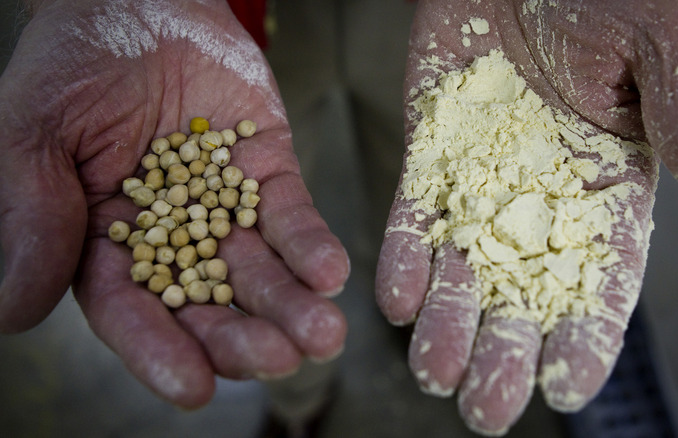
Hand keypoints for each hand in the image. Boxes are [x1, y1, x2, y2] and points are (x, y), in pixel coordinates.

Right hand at [0, 0, 348, 407]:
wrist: (140, 5)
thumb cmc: (74, 66)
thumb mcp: (35, 133)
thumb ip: (33, 214)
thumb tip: (11, 310)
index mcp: (107, 243)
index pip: (130, 309)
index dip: (157, 350)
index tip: (191, 388)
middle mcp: (172, 239)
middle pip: (207, 303)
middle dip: (242, 337)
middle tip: (278, 360)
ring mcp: (226, 209)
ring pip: (260, 270)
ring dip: (291, 305)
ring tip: (322, 334)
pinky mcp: (270, 175)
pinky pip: (292, 216)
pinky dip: (311, 245)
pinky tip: (330, 272)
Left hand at [377, 0, 677, 434]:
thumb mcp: (660, 46)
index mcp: (609, 190)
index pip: (603, 283)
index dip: (586, 338)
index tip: (566, 387)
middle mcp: (541, 203)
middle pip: (524, 297)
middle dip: (505, 354)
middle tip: (486, 408)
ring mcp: (479, 185)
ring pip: (462, 272)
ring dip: (447, 326)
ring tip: (434, 372)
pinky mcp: (428, 161)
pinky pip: (412, 222)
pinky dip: (404, 261)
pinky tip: (398, 300)